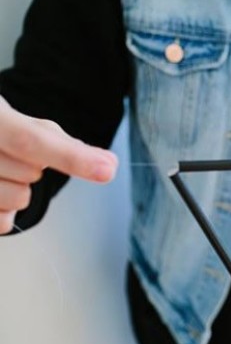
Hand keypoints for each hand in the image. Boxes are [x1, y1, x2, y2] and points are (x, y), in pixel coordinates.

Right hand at [0, 96, 117, 233]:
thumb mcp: (17, 121)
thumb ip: (61, 142)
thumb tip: (108, 163)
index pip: (31, 140)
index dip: (72, 157)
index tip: (107, 169)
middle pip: (28, 173)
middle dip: (34, 169)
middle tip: (13, 156)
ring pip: (18, 199)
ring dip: (18, 190)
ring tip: (0, 172)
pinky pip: (2, 222)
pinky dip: (6, 212)